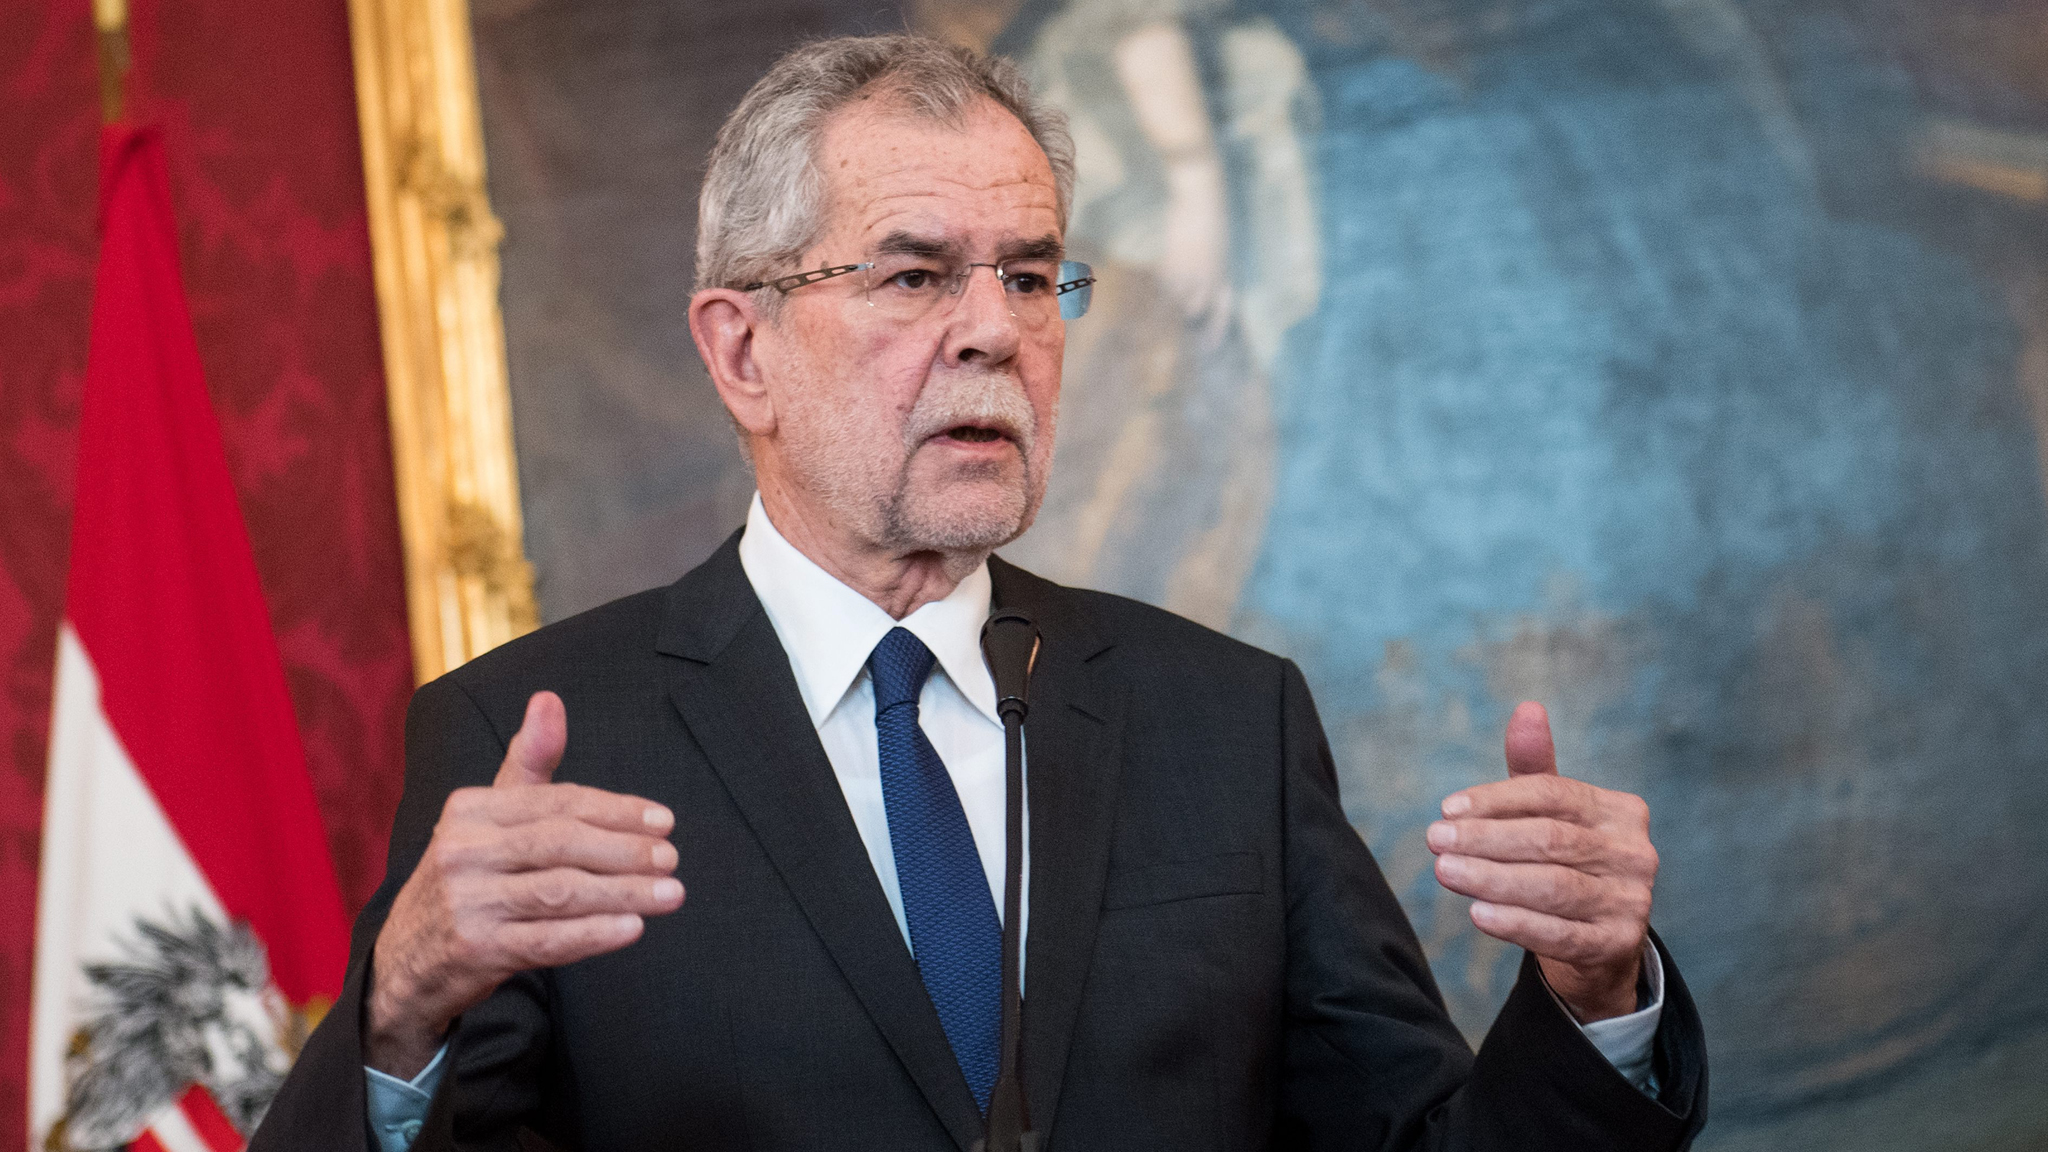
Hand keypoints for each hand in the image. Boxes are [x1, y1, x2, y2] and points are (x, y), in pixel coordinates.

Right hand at [366, 691, 684, 1077]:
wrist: (408, 958)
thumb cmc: (469, 877)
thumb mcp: (488, 817)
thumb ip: (528, 763)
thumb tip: (549, 698)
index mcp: (470, 810)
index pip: (557, 802)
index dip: (617, 810)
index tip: (665, 821)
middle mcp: (462, 851)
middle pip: (562, 843)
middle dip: (626, 849)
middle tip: (672, 857)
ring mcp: (466, 902)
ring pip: (561, 892)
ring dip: (624, 892)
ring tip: (671, 892)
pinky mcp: (475, 950)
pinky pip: (547, 941)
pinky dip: (594, 934)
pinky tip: (633, 928)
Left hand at [1427, 702, 1655, 1021]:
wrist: (1597, 943)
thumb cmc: (1565, 863)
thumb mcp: (1551, 814)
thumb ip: (1534, 767)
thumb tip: (1527, 708)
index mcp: (1620, 811)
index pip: (1553, 795)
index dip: (1496, 800)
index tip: (1446, 809)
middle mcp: (1635, 853)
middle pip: (1551, 839)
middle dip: (1486, 839)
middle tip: (1435, 840)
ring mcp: (1632, 901)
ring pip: (1553, 886)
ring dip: (1492, 879)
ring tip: (1445, 871)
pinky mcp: (1619, 944)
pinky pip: (1561, 933)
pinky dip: (1517, 923)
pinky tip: (1478, 914)